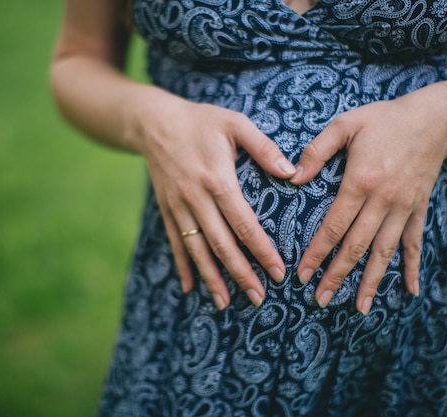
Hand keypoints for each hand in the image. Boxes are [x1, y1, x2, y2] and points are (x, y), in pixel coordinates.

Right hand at [137, 98, 295, 309]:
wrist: (154, 122)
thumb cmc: (201, 121)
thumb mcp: (235, 123)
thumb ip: (264, 147)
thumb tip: (292, 172)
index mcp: (218, 180)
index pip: (244, 224)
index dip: (262, 251)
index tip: (278, 272)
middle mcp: (196, 199)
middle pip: (221, 244)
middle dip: (240, 274)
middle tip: (258, 298)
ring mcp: (179, 207)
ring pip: (197, 250)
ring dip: (212, 278)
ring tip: (225, 303)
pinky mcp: (167, 210)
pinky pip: (175, 243)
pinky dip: (183, 267)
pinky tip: (190, 288)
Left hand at [290, 98, 446, 313]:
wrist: (433, 119)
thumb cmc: (383, 120)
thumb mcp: (345, 124)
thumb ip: (318, 150)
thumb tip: (292, 177)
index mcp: (361, 182)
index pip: (334, 227)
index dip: (317, 253)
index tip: (302, 275)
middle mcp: (383, 201)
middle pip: (356, 247)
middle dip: (337, 276)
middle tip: (320, 300)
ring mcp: (404, 208)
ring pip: (384, 252)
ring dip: (371, 281)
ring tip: (360, 307)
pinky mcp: (419, 209)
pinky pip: (416, 243)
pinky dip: (413, 267)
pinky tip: (409, 290)